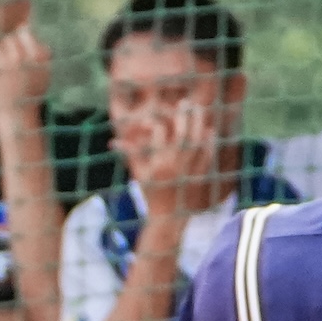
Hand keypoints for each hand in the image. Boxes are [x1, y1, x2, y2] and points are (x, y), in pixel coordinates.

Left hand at [0, 23, 51, 127]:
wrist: (17, 122)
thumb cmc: (29, 97)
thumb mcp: (41, 73)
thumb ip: (36, 49)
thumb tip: (25, 24)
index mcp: (38, 54)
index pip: (23, 30)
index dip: (20, 40)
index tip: (20, 56)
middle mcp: (22, 57)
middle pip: (8, 39)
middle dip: (6, 50)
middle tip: (9, 69)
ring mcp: (5, 64)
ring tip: (3, 78)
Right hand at [136, 102, 220, 218]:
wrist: (168, 217)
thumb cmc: (150, 194)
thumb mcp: (139, 174)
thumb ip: (129, 155)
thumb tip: (112, 142)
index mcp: (158, 163)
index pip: (159, 133)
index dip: (155, 123)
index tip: (152, 122)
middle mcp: (174, 164)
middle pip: (181, 132)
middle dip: (183, 115)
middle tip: (184, 103)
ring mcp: (189, 169)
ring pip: (197, 140)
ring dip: (198, 123)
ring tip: (198, 109)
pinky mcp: (199, 174)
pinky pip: (207, 154)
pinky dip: (208, 141)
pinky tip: (208, 131)